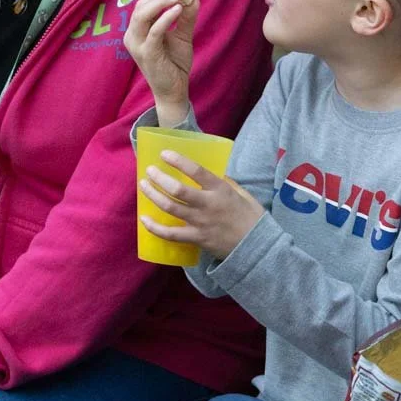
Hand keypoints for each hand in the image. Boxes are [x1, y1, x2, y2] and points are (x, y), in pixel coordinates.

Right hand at [123, 0, 199, 125]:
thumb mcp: (183, 36)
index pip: (145, 3)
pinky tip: (178, 9)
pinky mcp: (146, 54)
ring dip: (161, 2)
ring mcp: (137, 45)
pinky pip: (154, 31)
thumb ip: (186, 18)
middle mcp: (132, 35)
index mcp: (138, 29)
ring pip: (142, 15)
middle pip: (141, 5)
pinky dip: (165, 18)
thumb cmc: (174, 63)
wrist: (175, 89)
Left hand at [139, 151, 264, 258]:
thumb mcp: (242, 194)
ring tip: (144, 186)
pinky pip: (170, 234)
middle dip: (160, 178)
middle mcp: (208, 204)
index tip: (164, 154)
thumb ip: (225, 183)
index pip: (197, 171)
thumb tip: (208, 174)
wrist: (256, 246)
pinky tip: (144, 219)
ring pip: (170, 208)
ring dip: (154, 196)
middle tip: (149, 171)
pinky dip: (155, 227)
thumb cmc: (251, 217)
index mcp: (221, 190)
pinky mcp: (196, 239)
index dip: (179, 161)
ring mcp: (201, 223)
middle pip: (178, 190)